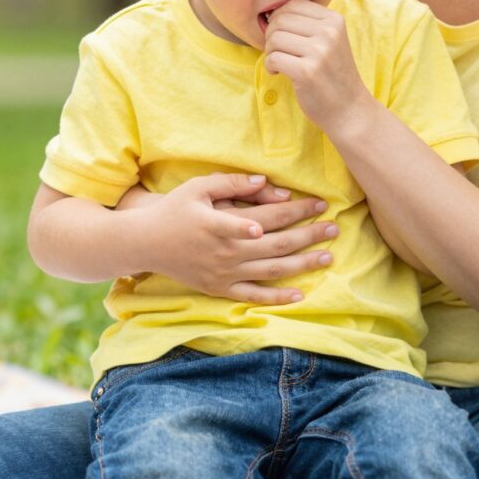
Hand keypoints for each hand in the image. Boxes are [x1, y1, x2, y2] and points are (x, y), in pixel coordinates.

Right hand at [140, 173, 337, 304]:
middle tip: (334, 229)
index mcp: (223, 223)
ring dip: (303, 264)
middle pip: (278, 244)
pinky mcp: (219, 288)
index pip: (270, 216)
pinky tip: (299, 294)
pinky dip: (277, 297)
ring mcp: (224, 273)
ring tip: (327, 257)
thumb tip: (264, 180)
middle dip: (309, 236)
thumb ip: (232, 182)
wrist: (144, 243)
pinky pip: (253, 295)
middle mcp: (227, 251)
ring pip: (272, 270)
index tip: (319, 204)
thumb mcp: (199, 187)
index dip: (297, 210)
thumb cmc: (173, 210)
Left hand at [263, 0, 370, 128]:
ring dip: (270, 52)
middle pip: (280, 20)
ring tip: (280, 63)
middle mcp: (329, 32)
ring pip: (274, 38)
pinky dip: (269, 66)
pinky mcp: (307, 71)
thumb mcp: (330, 40)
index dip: (278, 19)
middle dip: (271, 36)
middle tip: (278, 51)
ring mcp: (319, 51)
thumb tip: (270, 11)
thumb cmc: (333, 74)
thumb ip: (307, 23)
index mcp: (334, 20)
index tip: (282, 36)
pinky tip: (279, 73)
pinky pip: (273, 58)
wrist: (349, 109)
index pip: (292, 5)